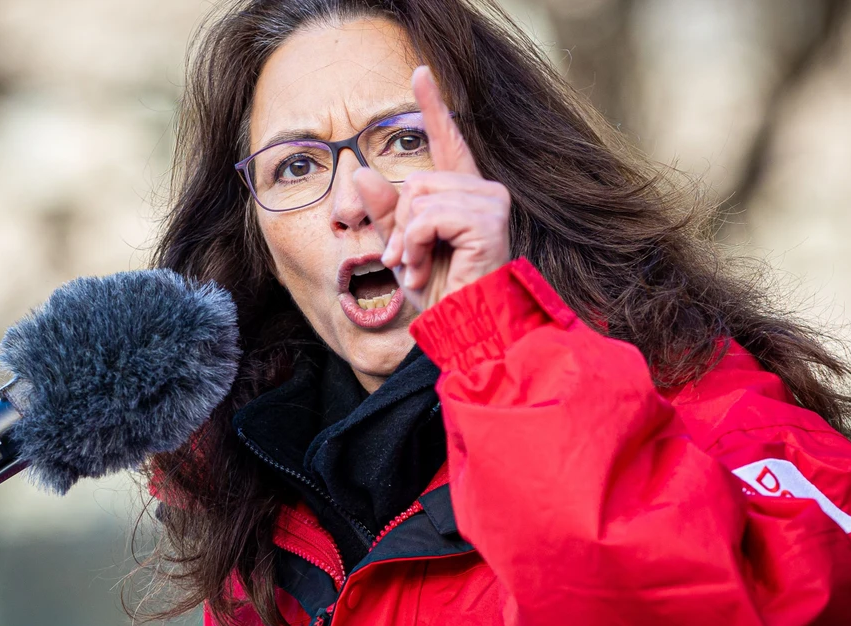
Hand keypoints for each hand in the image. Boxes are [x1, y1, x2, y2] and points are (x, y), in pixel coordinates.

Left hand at [353, 66, 510, 310]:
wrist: (461, 328)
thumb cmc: (437, 294)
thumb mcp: (399, 248)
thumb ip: (384, 212)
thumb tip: (360, 172)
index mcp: (463, 194)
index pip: (447, 141)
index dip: (434, 106)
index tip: (420, 72)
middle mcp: (483, 191)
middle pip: (417, 180)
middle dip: (399, 223)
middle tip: (405, 261)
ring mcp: (491, 203)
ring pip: (420, 196)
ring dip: (406, 240)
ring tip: (417, 269)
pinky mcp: (488, 220)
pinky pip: (428, 216)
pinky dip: (415, 245)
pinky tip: (424, 269)